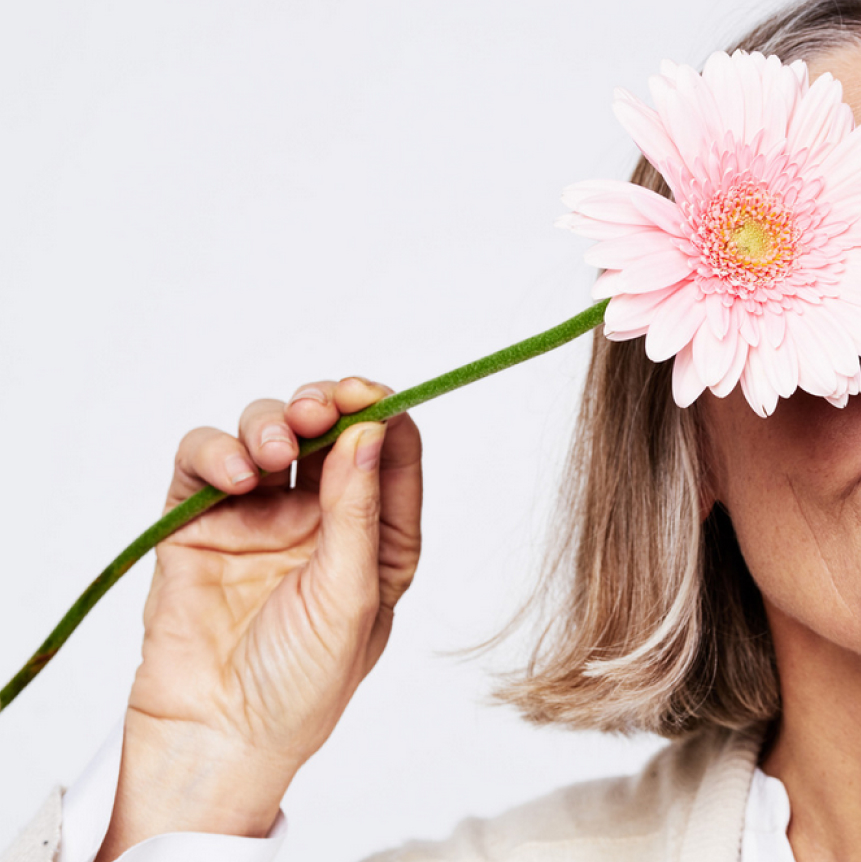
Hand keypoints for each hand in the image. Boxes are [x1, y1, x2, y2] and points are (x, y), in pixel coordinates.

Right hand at [98, 376, 422, 857]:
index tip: (369, 394)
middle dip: (323, 406)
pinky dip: (215, 451)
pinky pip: (203, 463)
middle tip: (318, 409)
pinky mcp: (198, 524)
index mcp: (376, 537)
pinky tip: (234, 476)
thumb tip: (372, 430)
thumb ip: (359, 512)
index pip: (389, 454)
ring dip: (270, 425)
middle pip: (326, 430)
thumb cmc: (301, 685)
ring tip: (272, 455)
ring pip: (266, 433)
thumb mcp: (351, 597)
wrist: (217, 737)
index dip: (381, 413)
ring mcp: (257, 518)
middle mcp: (320, 520)